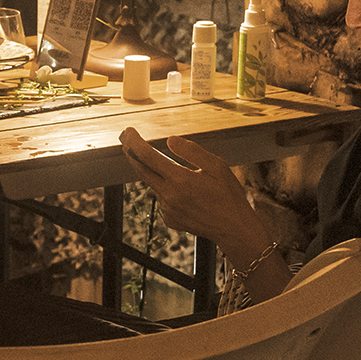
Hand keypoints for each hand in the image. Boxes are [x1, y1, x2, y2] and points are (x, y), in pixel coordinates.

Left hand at [118, 129, 267, 262]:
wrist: (233, 228)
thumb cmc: (228, 195)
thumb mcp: (217, 166)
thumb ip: (192, 151)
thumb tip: (170, 140)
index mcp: (180, 179)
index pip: (148, 157)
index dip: (134, 143)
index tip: (128, 132)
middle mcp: (169, 195)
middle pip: (141, 171)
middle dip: (132, 154)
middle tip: (127, 141)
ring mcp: (167, 209)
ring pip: (153, 185)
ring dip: (153, 172)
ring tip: (157, 161)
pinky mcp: (169, 219)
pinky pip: (162, 199)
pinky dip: (166, 190)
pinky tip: (182, 190)